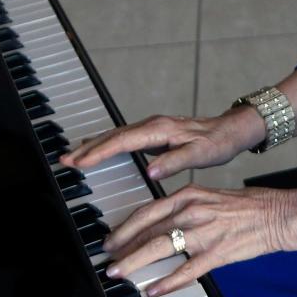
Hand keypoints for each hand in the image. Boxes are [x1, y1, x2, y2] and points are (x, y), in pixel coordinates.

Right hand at [59, 110, 259, 180]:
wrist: (230, 130)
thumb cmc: (217, 143)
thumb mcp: (201, 154)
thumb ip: (176, 162)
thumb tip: (151, 170)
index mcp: (160, 130)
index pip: (122, 141)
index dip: (99, 152)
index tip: (81, 162)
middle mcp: (152, 125)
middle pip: (112, 136)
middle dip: (87, 148)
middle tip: (65, 161)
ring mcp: (151, 128)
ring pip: (115, 135)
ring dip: (93, 145)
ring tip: (72, 156)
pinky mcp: (153, 134)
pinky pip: (123, 138)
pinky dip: (106, 144)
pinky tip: (96, 149)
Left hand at [103, 184, 296, 296]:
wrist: (279, 214)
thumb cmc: (248, 207)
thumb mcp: (209, 197)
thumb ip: (183, 209)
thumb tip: (158, 225)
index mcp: (188, 195)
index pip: (146, 211)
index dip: (124, 228)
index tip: (111, 240)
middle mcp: (192, 211)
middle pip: (147, 230)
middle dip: (122, 247)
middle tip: (108, 261)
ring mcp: (204, 232)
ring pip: (160, 248)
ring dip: (135, 263)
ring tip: (119, 274)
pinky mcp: (217, 253)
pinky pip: (186, 270)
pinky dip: (166, 282)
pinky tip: (152, 291)